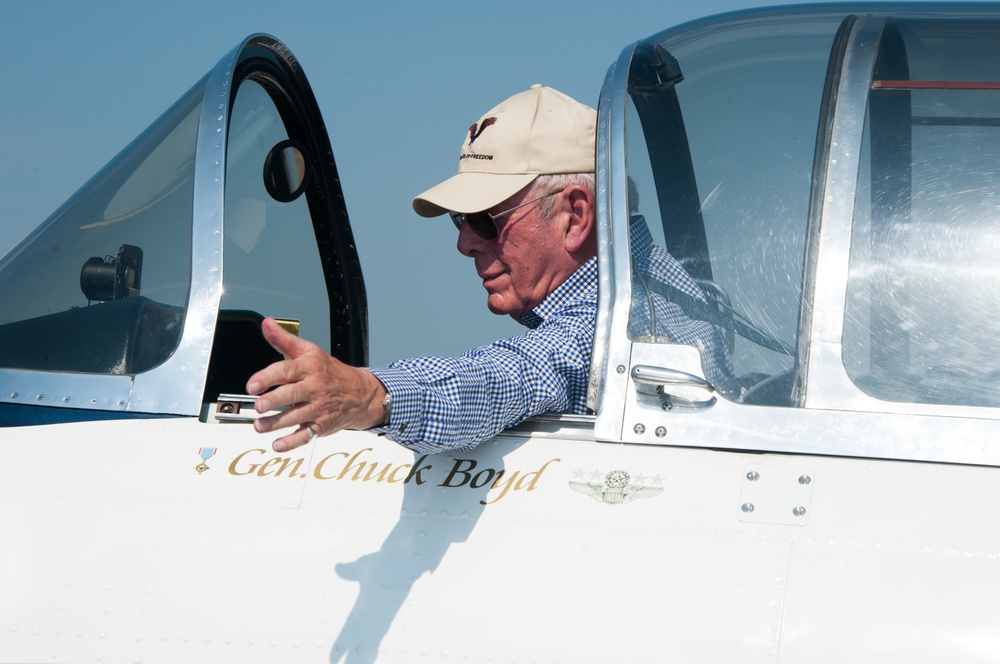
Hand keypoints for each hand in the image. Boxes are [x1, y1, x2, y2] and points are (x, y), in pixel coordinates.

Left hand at [246, 318, 386, 452]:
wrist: (360, 392)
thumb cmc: (330, 371)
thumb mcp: (309, 351)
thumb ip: (284, 340)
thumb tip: (267, 323)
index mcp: (309, 368)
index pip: (287, 370)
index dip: (267, 377)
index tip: (252, 385)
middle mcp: (314, 388)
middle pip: (292, 394)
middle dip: (274, 400)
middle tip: (259, 406)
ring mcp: (318, 408)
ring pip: (296, 417)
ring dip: (276, 423)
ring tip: (259, 426)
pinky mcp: (321, 425)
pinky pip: (306, 436)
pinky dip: (292, 442)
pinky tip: (277, 445)